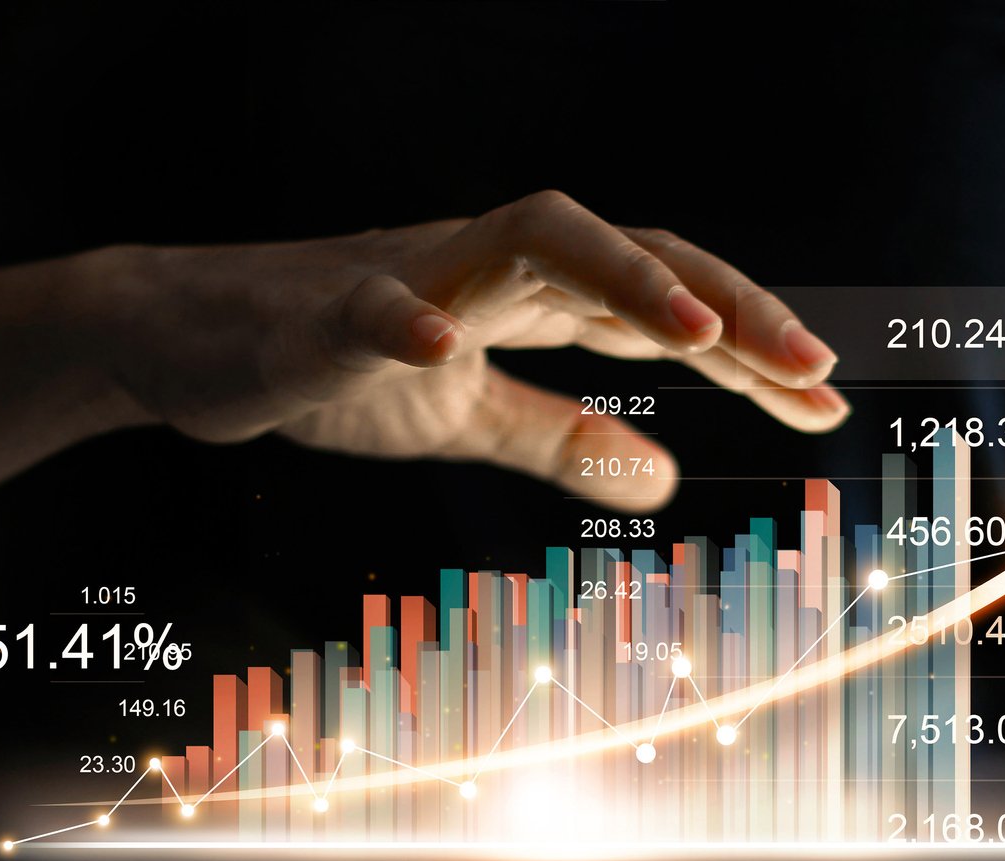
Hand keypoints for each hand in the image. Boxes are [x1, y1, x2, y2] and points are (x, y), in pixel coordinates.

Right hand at [92, 190, 848, 509]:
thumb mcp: (467, 415)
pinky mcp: (316, 314)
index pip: (661, 298)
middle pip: (627, 248)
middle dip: (723, 301)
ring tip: (692, 333)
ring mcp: (405, 275)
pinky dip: (400, 316)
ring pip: (526, 240)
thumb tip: (664, 476)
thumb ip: (561, 439)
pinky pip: (363, 304)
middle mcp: (485, 263)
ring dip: (616, 276)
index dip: (748, 341)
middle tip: (810, 369)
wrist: (181, 337)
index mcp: (526, 291)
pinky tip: (439, 340)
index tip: (822, 400)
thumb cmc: (332, 368)